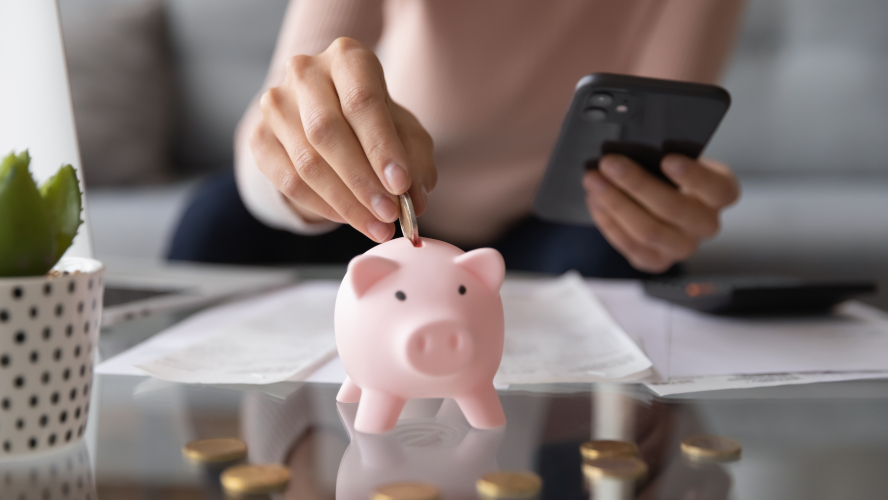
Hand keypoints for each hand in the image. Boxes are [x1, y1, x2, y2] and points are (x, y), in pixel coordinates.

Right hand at [250, 37, 435, 241]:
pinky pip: (288, 181)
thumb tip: (414, 199)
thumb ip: (416, 162)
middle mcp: (305, 72)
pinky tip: (349, 218)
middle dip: (362, 181)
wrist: (332, 119)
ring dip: (345, 202)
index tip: (401, 185)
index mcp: (347, 58)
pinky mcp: (259, 137)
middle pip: (327, 131)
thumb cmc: (376, 124)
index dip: (381, 147)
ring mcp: (276, 104)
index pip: (361, 101)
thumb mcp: (407, 134)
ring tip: (376, 226)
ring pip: (307, 161)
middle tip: (389, 214)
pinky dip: (323, 206)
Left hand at [584, 154, 738, 272]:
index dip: (695, 176)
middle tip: (609, 163)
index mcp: (720, 193)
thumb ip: (660, 152)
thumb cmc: (667, 172)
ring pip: (648, 231)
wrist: (660, 199)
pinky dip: (608, 222)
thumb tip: (628, 147)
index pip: (718, 188)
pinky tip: (595, 201)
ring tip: (593, 181)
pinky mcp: (658, 261)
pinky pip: (631, 246)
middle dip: (636, 184)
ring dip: (615, 203)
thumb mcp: (674, 155)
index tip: (667, 159)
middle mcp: (706, 224)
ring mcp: (683, 247)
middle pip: (673, 209)